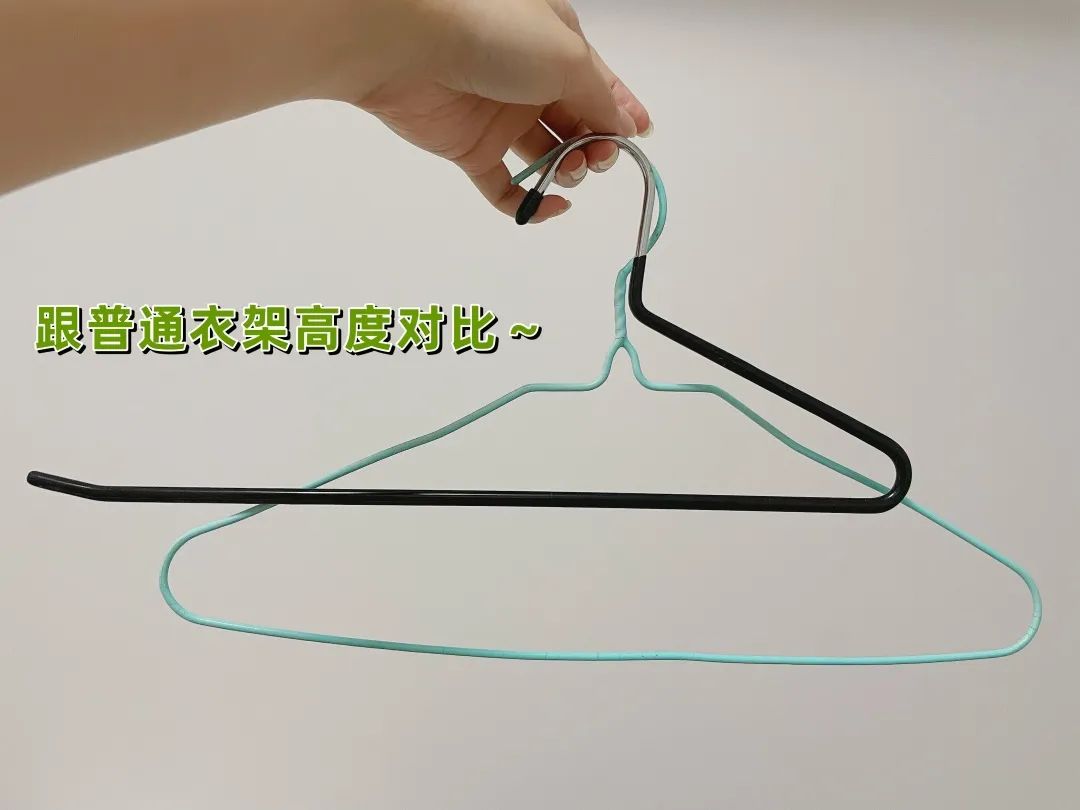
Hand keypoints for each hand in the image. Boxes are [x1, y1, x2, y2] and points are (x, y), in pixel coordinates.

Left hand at [351, 0, 651, 222]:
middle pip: (576, 123)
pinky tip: (552, 205)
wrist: (410, 44)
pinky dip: (530, 203)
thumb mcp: (569, 58)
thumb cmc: (495, 32)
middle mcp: (529, 80)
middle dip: (597, 145)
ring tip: (572, 170)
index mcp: (555, 46)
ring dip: (569, 170)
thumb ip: (602, 100)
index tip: (640, 138)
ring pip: (546, 156)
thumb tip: (623, 129)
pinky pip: (505, 187)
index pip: (599, 85)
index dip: (621, 112)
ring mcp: (499, 116)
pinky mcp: (470, 149)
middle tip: (598, 157)